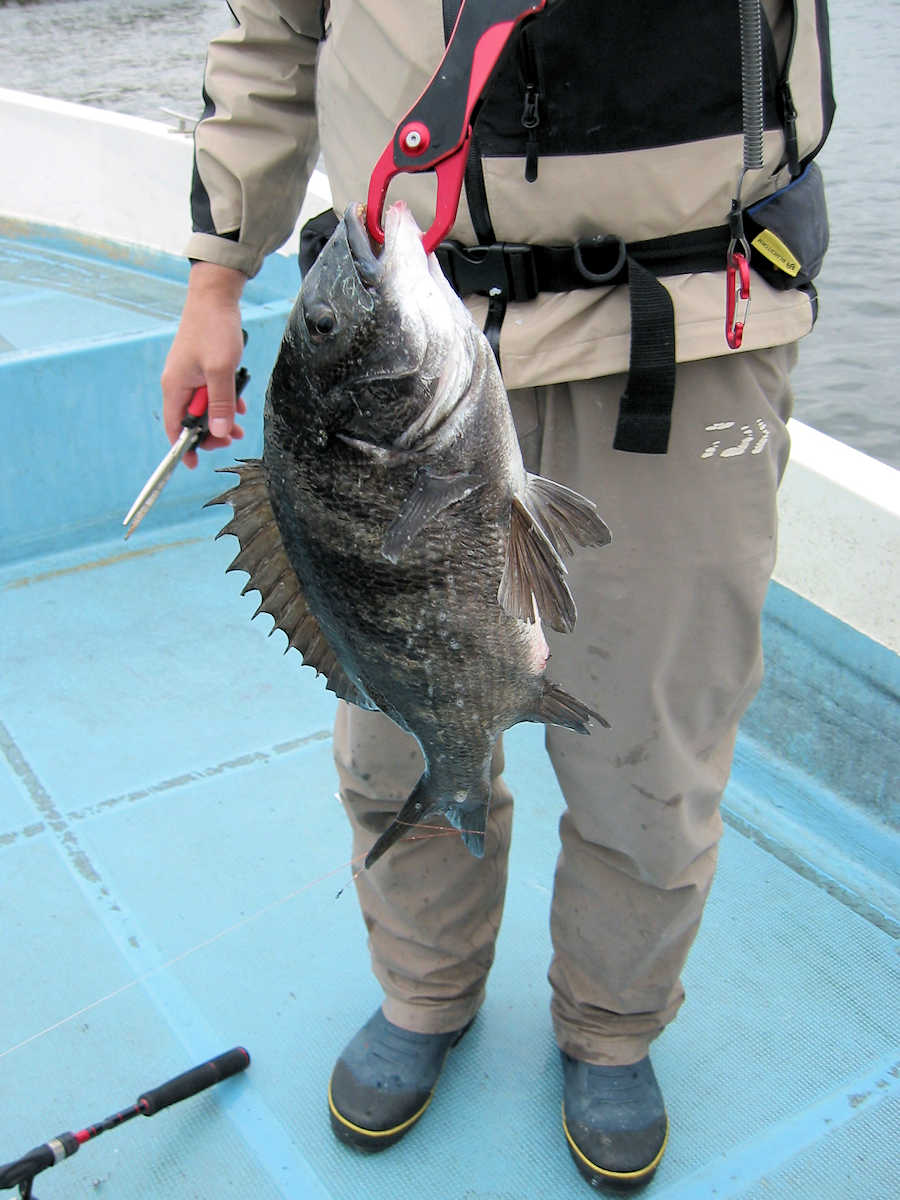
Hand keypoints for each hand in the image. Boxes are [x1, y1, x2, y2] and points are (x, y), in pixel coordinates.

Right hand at [161, 262, 247, 467]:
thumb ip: (220, 403)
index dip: (184, 448)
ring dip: (221, 418)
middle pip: (191, 420)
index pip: (174, 427)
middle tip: (231, 437)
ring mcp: (190, 375)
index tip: (195, 463)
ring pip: (204, 407)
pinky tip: (239, 406)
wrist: (216, 295)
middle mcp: (178, 383)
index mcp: (175, 386)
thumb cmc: (215, 329)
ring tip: (239, 427)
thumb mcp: (221, 370)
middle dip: (211, 432)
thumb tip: (218, 431)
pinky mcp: (201, 367)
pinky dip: (224, 401)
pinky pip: (211, 393)